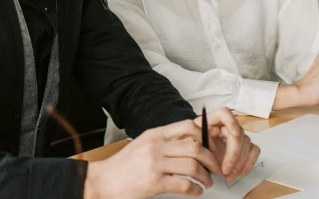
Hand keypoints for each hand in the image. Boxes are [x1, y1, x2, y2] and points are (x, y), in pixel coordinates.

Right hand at [84, 120, 221, 198]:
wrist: (102, 181)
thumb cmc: (122, 166)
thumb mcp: (142, 145)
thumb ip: (163, 142)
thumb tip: (189, 143)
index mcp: (154, 134)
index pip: (188, 127)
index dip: (205, 137)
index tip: (211, 148)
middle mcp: (156, 146)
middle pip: (195, 146)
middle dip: (211, 158)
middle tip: (215, 167)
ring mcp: (155, 164)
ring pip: (193, 166)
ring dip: (205, 176)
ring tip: (207, 182)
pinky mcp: (154, 183)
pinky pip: (184, 185)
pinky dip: (195, 190)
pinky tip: (196, 192)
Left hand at [195, 107, 260, 181]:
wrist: (194, 152)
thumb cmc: (191, 144)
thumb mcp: (188, 141)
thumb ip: (195, 142)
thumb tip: (206, 148)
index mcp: (213, 120)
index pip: (224, 113)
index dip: (231, 122)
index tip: (234, 134)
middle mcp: (227, 125)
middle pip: (238, 134)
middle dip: (234, 154)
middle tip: (225, 170)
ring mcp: (237, 136)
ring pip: (247, 144)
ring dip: (240, 162)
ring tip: (229, 176)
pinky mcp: (243, 146)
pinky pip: (253, 151)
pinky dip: (248, 163)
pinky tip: (238, 173)